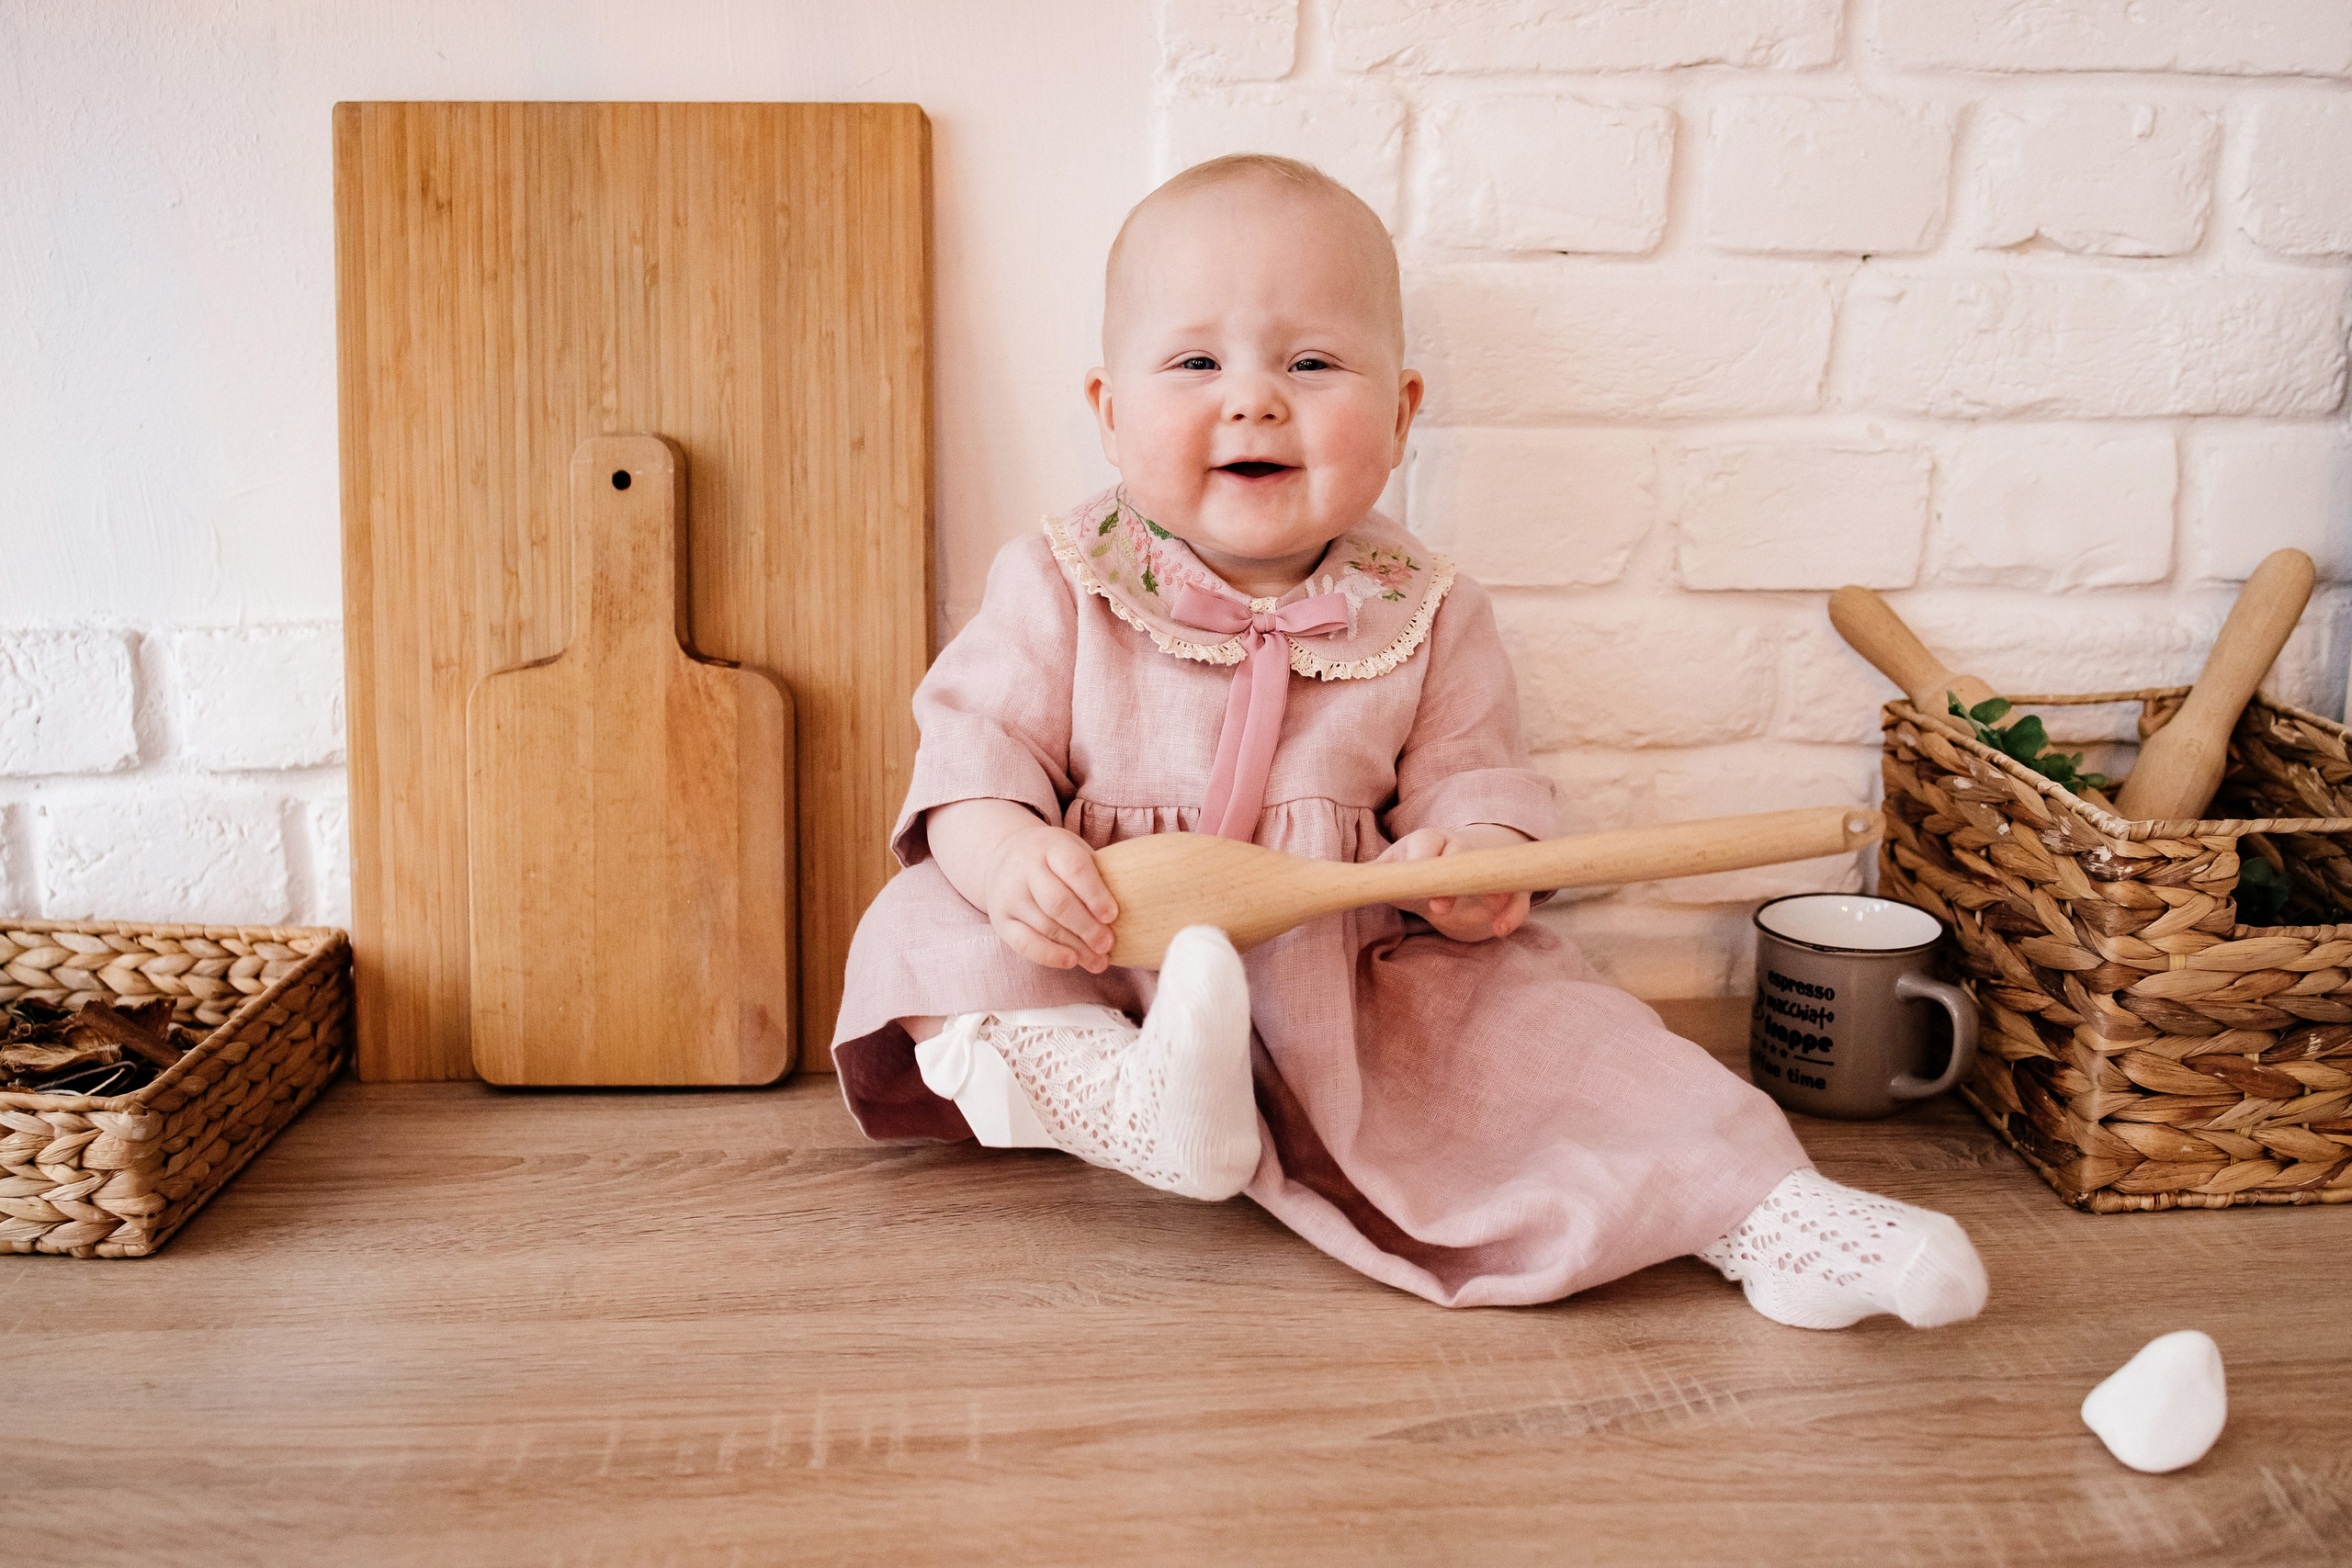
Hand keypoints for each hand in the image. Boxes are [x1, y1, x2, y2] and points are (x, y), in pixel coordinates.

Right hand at [980, 821, 1120, 973]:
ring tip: (1099, 960)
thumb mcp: (1074, 851)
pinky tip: (1071, 961)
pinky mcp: (1001, 920)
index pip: (1074, 869)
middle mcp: (1024, 868)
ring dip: (1075, 947)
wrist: (1004, 857)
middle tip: (1108, 944)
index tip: (1113, 916)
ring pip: (1044, 926)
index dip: (1095, 894)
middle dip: (1087, 927)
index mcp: (1050, 846)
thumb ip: (1097, 873)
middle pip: (1058, 902)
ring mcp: (1008, 895)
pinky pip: (1025, 943)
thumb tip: (1135, 906)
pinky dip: (1050, 956)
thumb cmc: (1054, 859)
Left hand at [1373, 825, 1530, 942]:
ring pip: (1494, 874)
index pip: (1424, 843)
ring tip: (1490, 914)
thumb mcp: (1395, 870)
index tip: (1412, 878)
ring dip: (1493, 892)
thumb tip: (1337, 885)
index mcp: (1427, 842)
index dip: (1419, 860)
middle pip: (1460, 856)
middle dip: (1452, 878)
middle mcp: (1459, 849)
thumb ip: (1373, 877)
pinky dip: (1512, 912)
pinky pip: (1516, 895)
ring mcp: (1486, 866)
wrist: (1462, 864)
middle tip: (1439, 907)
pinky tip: (1502, 930)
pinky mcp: (1508, 886)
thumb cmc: (1419, 869)